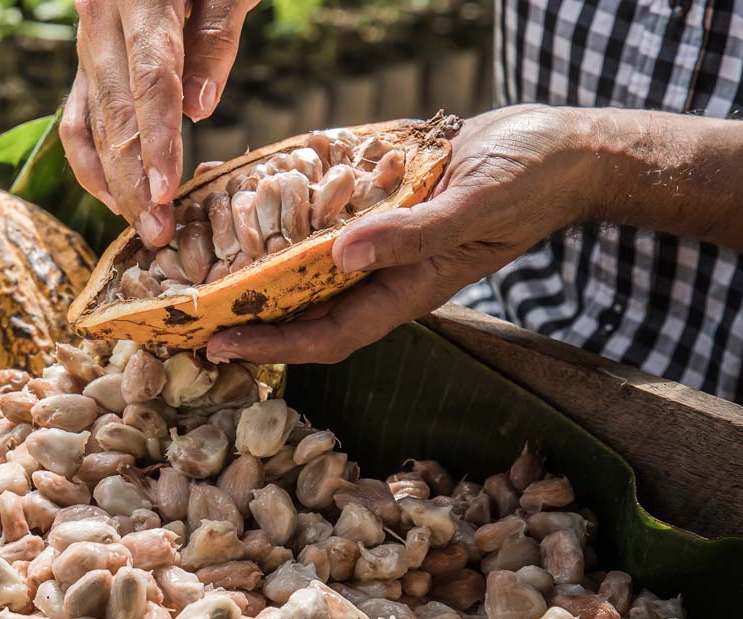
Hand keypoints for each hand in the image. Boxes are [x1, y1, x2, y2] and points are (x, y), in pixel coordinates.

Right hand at [61, 0, 257, 248]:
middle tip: (157, 233)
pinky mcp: (86, 59)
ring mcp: (86, 41)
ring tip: (143, 228)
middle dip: (135, 181)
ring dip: (115, 182)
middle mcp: (98, 20)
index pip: (149, 81)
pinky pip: (77, 117)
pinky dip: (90, 160)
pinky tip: (113, 197)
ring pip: (92, 122)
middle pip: (116, 113)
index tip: (167, 192)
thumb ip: (214, 35)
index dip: (157, 141)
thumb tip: (197, 111)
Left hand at [206, 105, 597, 363]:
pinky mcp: (376, 201)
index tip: (218, 346)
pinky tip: (243, 193)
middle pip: (303, 306)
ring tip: (197, 258)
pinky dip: (283, 206)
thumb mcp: (474, 207)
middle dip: (246, 315)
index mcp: (405, 290)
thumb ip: (413, 235)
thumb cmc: (530, 183)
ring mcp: (377, 237)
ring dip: (254, 263)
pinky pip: (321, 212)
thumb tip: (344, 256)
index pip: (327, 335)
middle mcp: (381, 271)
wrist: (559, 147)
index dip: (272, 347)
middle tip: (183, 311)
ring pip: (304, 261)